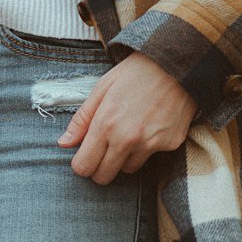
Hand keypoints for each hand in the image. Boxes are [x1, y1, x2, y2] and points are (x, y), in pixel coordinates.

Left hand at [57, 52, 198, 184]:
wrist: (178, 64)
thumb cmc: (135, 74)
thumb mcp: (101, 89)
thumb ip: (81, 120)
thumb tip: (64, 144)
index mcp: (105, 125)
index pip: (83, 167)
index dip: (81, 164)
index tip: (85, 156)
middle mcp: (127, 139)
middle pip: (103, 177)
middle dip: (99, 168)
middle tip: (103, 152)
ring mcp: (151, 143)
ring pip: (127, 169)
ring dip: (124, 159)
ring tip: (129, 133)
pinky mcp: (170, 144)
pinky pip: (151, 158)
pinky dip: (148, 148)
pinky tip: (150, 126)